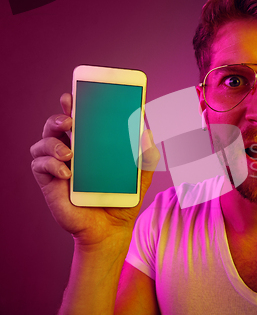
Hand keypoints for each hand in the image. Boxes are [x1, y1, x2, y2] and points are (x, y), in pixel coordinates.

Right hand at [30, 93, 159, 247]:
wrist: (111, 230)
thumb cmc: (123, 199)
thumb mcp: (141, 176)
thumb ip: (147, 155)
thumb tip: (147, 131)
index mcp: (92, 145)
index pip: (79, 119)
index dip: (73, 105)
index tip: (73, 96)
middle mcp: (72, 151)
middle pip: (56, 126)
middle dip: (58, 117)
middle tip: (70, 120)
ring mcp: (59, 166)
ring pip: (43, 142)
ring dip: (53, 142)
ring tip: (70, 153)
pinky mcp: (50, 182)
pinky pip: (40, 166)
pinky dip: (50, 164)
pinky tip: (66, 172)